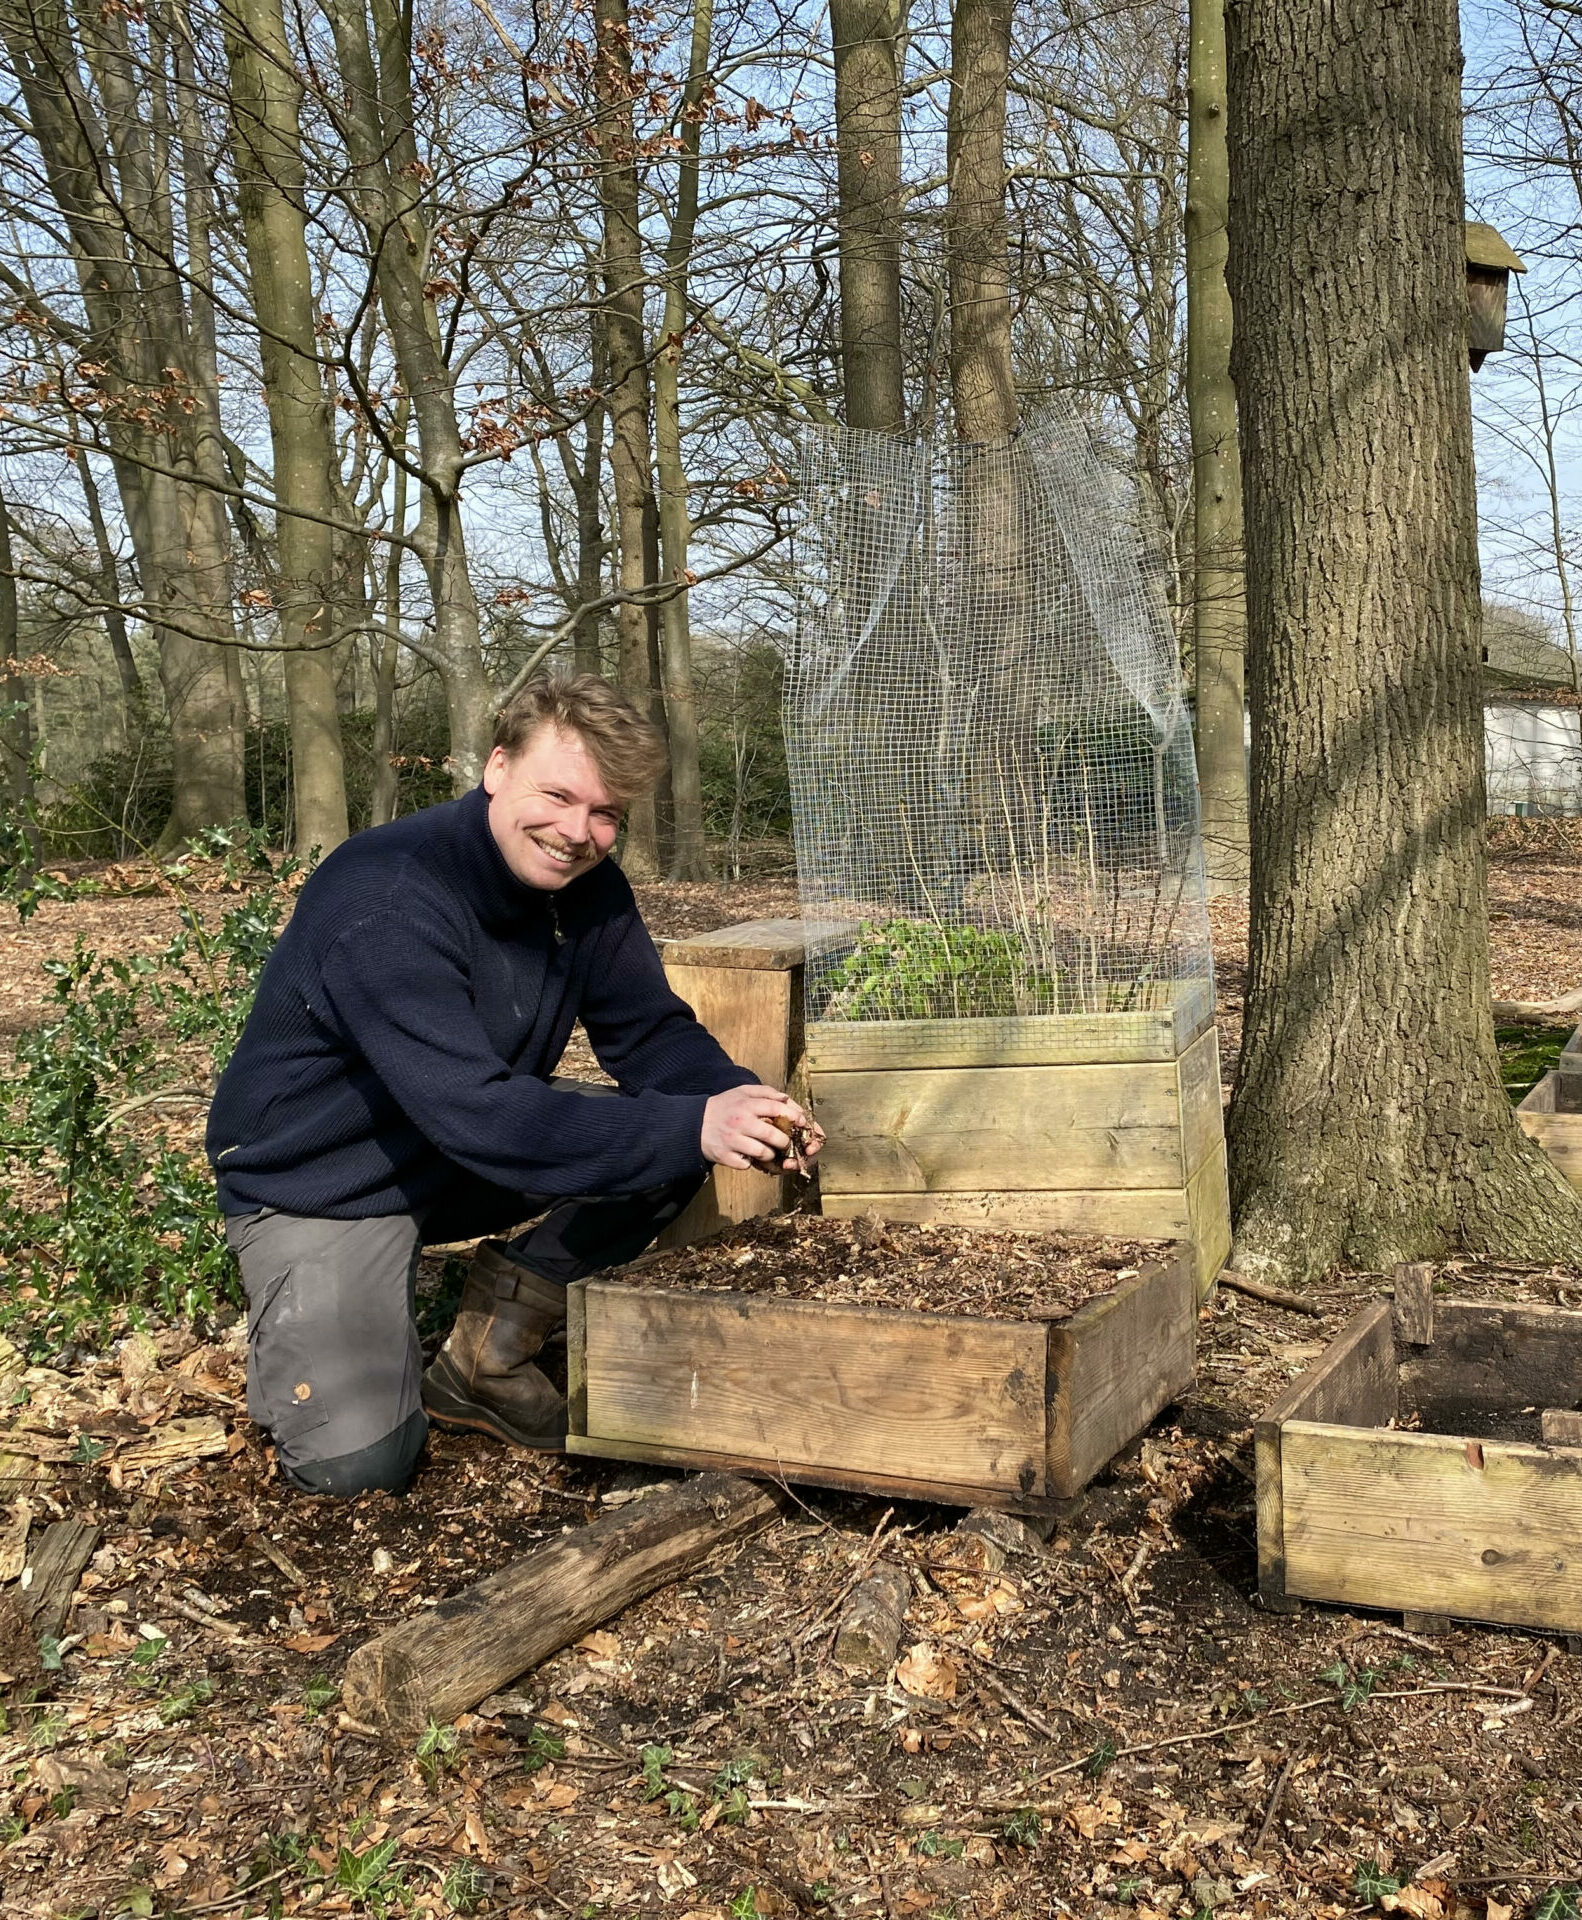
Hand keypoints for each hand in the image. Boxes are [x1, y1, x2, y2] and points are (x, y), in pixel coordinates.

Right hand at [701, 1084, 824, 1172]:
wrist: (693, 1123)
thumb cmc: (723, 1107)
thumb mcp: (742, 1092)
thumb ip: (765, 1092)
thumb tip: (785, 1098)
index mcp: (746, 1104)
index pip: (777, 1109)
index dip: (794, 1116)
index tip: (801, 1122)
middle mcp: (740, 1122)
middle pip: (773, 1135)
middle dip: (784, 1141)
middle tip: (785, 1142)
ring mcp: (732, 1140)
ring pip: (762, 1153)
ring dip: (770, 1154)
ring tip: (768, 1151)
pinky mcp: (725, 1156)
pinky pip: (746, 1165)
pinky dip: (750, 1163)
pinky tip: (748, 1157)